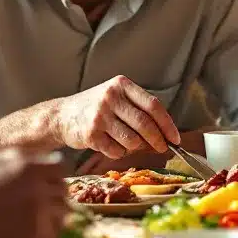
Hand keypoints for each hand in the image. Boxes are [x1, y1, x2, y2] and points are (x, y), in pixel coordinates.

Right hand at [0, 149, 68, 237]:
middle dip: (54, 200)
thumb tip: (40, 161)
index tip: (48, 187)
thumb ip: (18, 161)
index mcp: (27, 166)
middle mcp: (36, 188)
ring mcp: (35, 214)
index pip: (59, 170)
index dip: (53, 179)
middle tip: (42, 209)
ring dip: (52, 222)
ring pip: (60, 218)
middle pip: (62, 194)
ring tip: (36, 227)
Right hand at [52, 75, 181, 157]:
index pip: (153, 105)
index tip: (175, 138)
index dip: (168, 124)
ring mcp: (99, 116)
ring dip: (135, 147)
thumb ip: (139, 109)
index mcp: (121, 85)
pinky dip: (119, 152)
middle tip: (162, 148)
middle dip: (157, 140)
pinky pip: (117, 151)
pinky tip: (111, 144)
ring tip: (127, 142)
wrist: (61, 116)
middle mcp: (110, 97)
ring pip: (132, 141)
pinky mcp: (91, 134)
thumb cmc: (96, 108)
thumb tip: (166, 134)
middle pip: (145, 124)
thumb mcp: (117, 98)